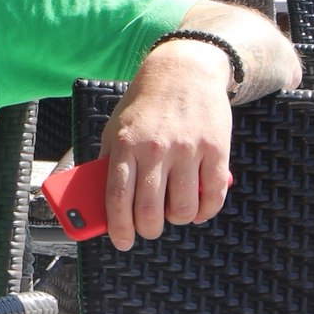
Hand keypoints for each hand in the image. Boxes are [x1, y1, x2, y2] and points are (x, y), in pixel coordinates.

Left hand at [95, 40, 236, 250]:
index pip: (117, 197)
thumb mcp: (115, 126)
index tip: (121, 241)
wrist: (185, 71)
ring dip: (177, 220)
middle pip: (150, 209)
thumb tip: (98, 199)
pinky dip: (205, 211)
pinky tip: (197, 211)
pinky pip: (213, 195)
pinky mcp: (216, 150)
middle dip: (148, 229)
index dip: (118, 227)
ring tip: (173, 215)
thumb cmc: (145, 103)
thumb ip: (108, 160)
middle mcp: (155, 149)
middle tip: (148, 230)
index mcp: (125, 144)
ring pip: (182, 207)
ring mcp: (187, 150)